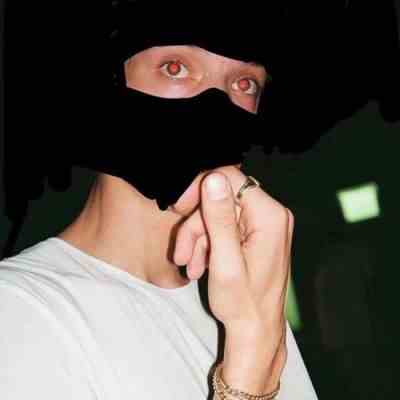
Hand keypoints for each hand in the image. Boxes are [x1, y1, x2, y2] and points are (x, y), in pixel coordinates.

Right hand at [173, 166, 293, 330]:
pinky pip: (224, 227)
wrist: (255, 330)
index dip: (199, 189)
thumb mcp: (225, 262)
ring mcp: (264, 224)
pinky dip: (206, 244)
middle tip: (180, 252)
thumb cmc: (242, 303)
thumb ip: (219, 219)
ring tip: (187, 266)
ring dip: (197, 238)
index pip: (230, 179)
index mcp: (269, 216)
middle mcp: (271, 215)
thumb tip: (213, 178)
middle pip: (221, 199)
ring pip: (218, 214)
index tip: (177, 208)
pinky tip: (197, 266)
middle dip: (195, 225)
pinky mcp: (255, 234)